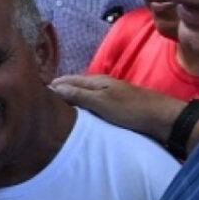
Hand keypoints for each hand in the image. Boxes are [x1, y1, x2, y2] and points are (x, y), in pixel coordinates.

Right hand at [49, 74, 186, 142]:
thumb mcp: (103, 102)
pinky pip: (92, 104)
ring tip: (55, 109)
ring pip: (83, 95)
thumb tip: (54, 87)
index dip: (52, 85)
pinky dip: (82, 107)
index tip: (34, 91)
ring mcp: (110, 95)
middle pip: (74, 86)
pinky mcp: (116, 107)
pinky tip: (79, 116)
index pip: (67, 80)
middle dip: (58, 90)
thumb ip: (79, 94)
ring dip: (70, 99)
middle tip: (40, 101)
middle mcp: (102, 85)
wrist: (165, 120)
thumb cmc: (133, 110)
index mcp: (97, 80)